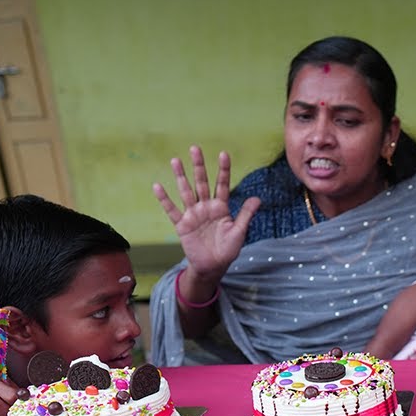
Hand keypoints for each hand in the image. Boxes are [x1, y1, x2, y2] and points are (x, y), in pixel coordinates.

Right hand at [153, 146, 259, 280]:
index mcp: (221, 208)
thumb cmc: (228, 249)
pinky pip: (172, 210)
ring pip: (186, 192)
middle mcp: (206, 207)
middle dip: (199, 166)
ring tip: (175, 160)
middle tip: (195, 148)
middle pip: (202, 183)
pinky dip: (164, 199)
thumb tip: (258, 198)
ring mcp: (193, 214)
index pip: (222, 185)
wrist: (213, 266)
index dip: (223, 170)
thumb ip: (246, 215)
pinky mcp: (182, 225)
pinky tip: (158, 186)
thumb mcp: (239, 232)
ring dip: (181, 176)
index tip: (223, 154)